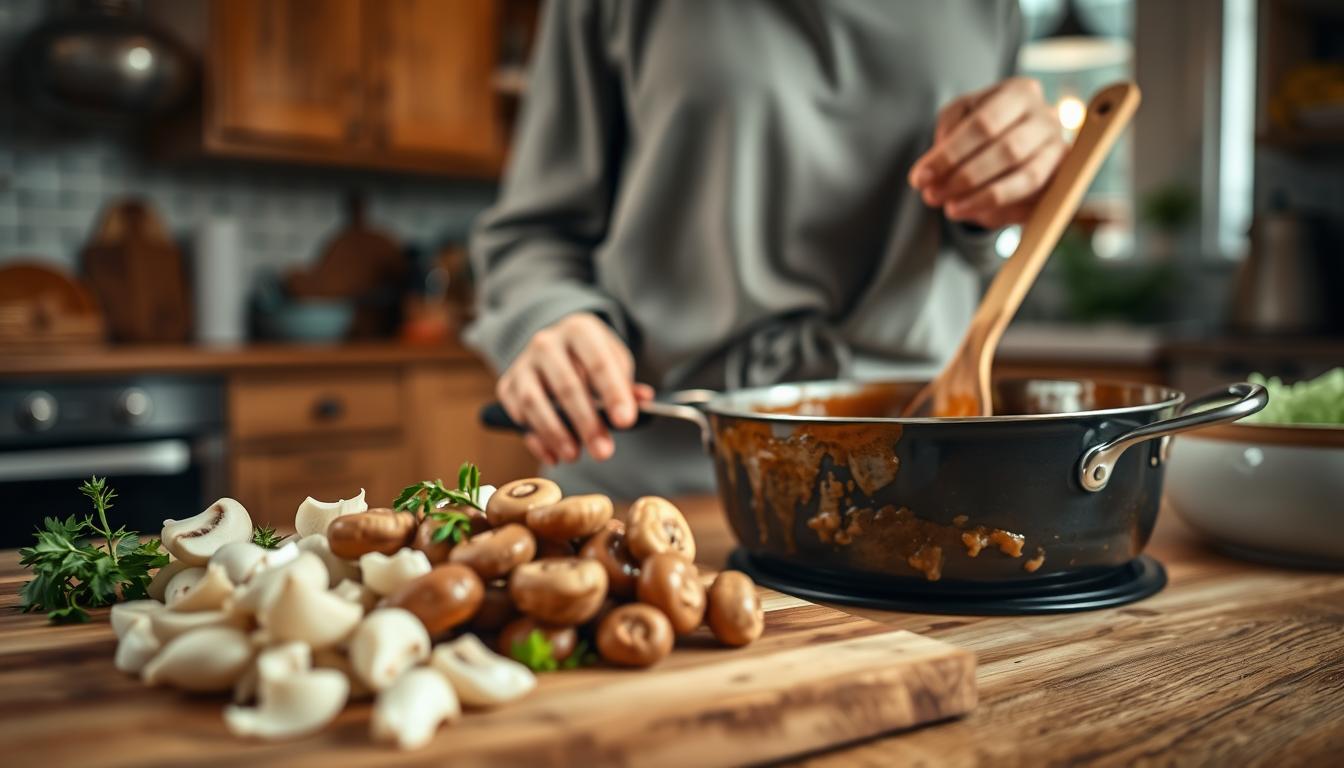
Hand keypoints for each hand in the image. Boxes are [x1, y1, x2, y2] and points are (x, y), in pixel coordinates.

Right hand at [497, 313, 653, 464]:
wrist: (558, 346)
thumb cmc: (592, 358)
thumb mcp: (615, 361)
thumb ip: (627, 384)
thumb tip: (643, 402)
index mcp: (579, 330)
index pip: (598, 362)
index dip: (613, 393)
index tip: (626, 422)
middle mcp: (546, 343)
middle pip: (566, 386)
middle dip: (586, 423)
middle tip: (604, 452)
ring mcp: (523, 363)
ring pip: (534, 401)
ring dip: (555, 433)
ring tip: (575, 455)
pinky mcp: (507, 385)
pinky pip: (517, 415)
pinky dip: (535, 439)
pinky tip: (553, 455)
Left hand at [908, 77, 1066, 228]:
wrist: (1014, 137)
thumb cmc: (981, 123)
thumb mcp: (958, 117)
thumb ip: (946, 133)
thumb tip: (935, 167)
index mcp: (1021, 93)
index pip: (984, 124)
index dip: (949, 154)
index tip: (920, 178)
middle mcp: (1048, 118)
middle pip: (1007, 151)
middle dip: (964, 178)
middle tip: (932, 196)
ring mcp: (1060, 150)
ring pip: (1025, 178)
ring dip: (982, 198)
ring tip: (950, 209)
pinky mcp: (1063, 180)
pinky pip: (1034, 201)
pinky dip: (1002, 211)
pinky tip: (974, 214)